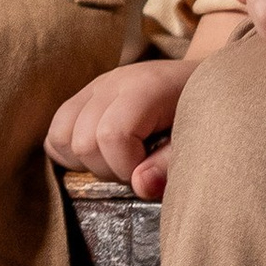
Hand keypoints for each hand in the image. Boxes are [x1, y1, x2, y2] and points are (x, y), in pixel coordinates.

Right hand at [46, 53, 199, 199]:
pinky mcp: (85, 95)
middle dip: (108, 168)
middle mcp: (113, 83)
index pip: (111, 135)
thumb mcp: (201, 138)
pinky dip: (70, 151)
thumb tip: (140, 186)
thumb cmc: (208, 111)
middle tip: (137, 169)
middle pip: (82, 140)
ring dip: (85, 162)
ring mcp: (95, 87)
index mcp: (145, 88)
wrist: (207, 78)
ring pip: (60, 135)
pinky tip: (100, 156)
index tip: (149, 173)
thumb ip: (170, 163)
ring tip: (118, 162)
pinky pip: (56, 128)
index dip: (126, 167)